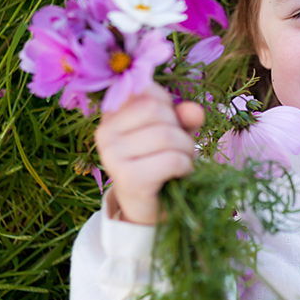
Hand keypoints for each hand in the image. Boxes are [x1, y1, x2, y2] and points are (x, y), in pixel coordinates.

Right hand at [95, 81, 203, 227]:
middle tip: (179, 148)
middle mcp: (105, 132)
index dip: (168, 106)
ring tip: (181, 162)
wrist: (148, 207)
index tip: (168, 125)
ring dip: (186, 150)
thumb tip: (194, 111)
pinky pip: (171, 160)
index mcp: (112, 114)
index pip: (148, 92)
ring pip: (166, 135)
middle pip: (157, 111)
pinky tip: (179, 175)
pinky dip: (185, 166)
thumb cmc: (159, 161)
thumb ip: (183, 116)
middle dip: (180, 129)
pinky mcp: (127, 178)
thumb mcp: (173, 131)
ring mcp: (112, 155)